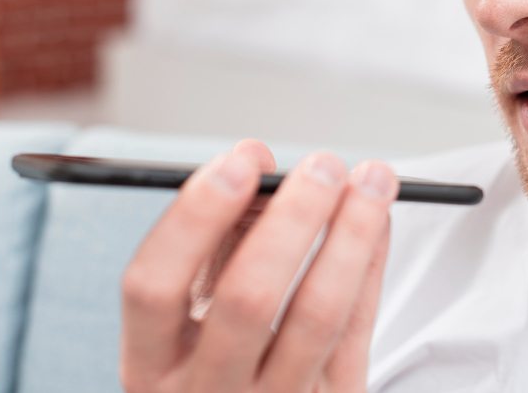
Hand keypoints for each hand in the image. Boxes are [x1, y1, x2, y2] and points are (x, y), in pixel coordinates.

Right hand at [120, 139, 398, 391]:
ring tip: (370, 182)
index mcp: (151, 366)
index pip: (154, 287)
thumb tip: (255, 162)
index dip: (195, 218)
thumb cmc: (215, 366)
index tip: (239, 162)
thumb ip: (218, 243)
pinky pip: (357, 331)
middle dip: (291, 220)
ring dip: (350, 235)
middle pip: (247, 301)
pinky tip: (376, 221)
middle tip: (322, 166)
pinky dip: (371, 265)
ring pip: (317, 316)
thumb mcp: (192, 319)